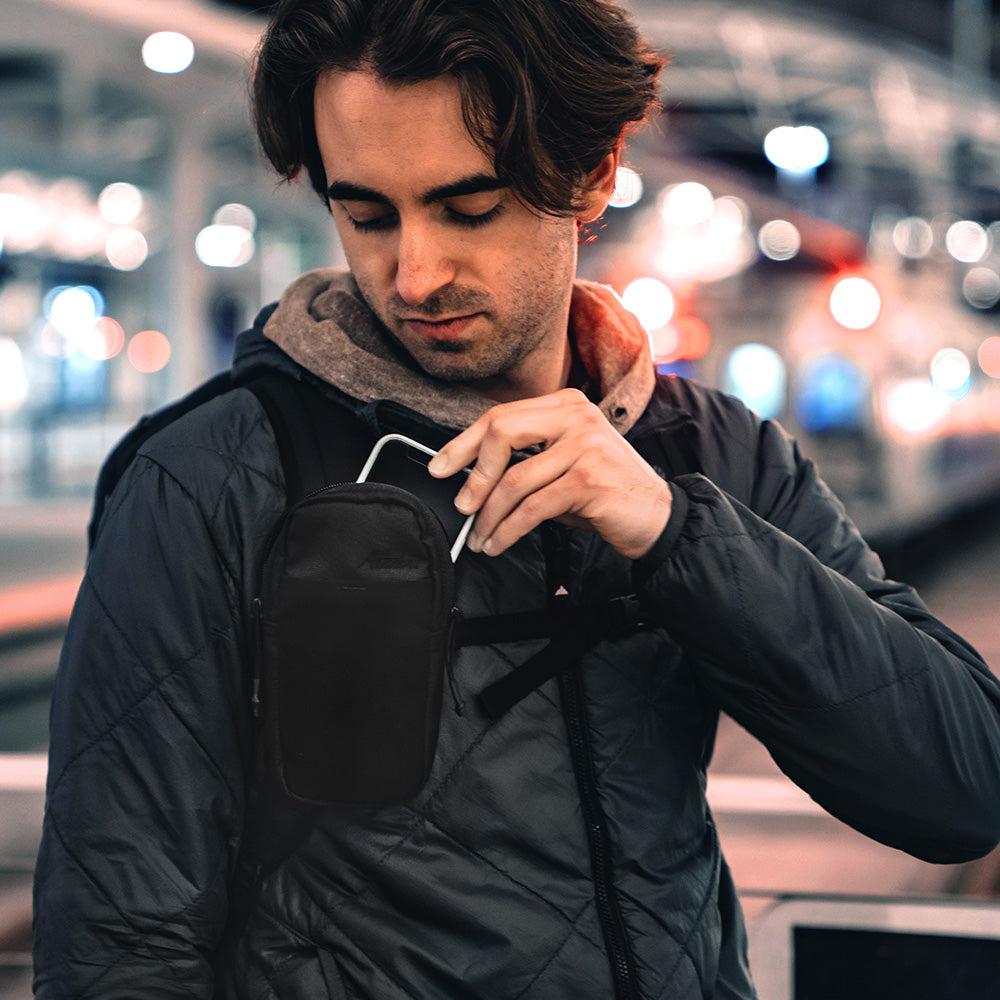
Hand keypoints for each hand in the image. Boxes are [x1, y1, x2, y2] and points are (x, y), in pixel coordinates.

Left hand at [427, 388, 671, 558]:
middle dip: (473, 475)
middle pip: (501, 433)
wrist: (656, 517)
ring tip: (481, 537)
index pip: (501, 416)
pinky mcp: (588, 479)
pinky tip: (500, 542)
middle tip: (462, 505)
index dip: (464, 444)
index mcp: (566, 405)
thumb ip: (525, 459)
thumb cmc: (604, 493)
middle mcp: (576, 416)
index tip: (442, 467)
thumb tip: (473, 478)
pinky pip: (532, 508)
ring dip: (490, 516)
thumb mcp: (562, 464)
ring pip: (514, 480)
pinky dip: (508, 530)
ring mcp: (585, 445)